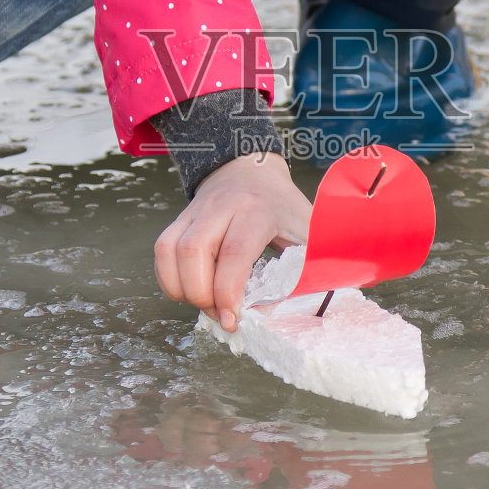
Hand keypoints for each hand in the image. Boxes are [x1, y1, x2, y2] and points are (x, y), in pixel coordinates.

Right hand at [153, 152, 310, 331]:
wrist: (250, 168)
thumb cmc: (282, 206)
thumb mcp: (307, 227)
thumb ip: (313, 261)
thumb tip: (326, 302)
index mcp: (257, 210)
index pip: (234, 253)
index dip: (228, 291)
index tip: (232, 320)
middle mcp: (220, 207)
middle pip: (193, 251)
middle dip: (201, 294)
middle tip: (220, 314)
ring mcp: (195, 211)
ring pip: (168, 250)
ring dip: (181, 288)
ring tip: (205, 303)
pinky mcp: (179, 219)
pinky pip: (162, 251)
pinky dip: (170, 279)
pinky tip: (190, 290)